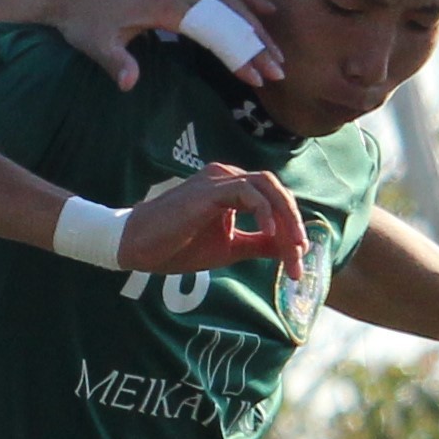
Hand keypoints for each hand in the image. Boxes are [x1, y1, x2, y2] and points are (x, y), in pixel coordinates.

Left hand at [35, 0, 284, 93]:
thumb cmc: (81, 20)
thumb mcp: (94, 44)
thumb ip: (116, 63)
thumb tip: (129, 84)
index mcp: (164, 5)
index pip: (214, 32)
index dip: (238, 55)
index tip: (258, 77)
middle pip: (228, 15)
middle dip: (256, 44)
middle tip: (278, 71)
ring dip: (256, 23)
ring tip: (276, 50)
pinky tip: (264, 8)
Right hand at [120, 164, 306, 280]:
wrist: (137, 246)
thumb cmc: (176, 246)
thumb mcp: (229, 248)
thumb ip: (259, 244)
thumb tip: (290, 250)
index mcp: (233, 188)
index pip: (272, 200)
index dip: (290, 228)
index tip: (297, 261)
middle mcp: (227, 177)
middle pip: (276, 191)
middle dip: (294, 223)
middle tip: (301, 254)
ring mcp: (218, 179)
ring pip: (267, 188)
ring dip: (286, 218)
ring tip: (292, 248)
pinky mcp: (210, 189)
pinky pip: (248, 193)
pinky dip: (264, 212)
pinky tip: (270, 235)